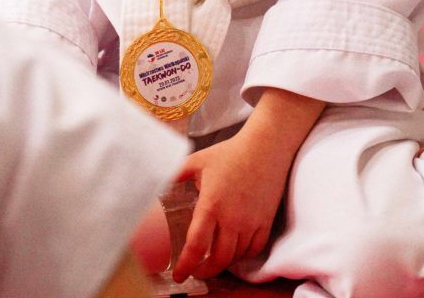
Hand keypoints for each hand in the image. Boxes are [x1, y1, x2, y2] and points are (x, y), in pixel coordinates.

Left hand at [172, 88, 324, 281]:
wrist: (265, 147)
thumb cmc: (229, 153)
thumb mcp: (197, 161)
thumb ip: (176, 174)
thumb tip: (158, 182)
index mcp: (211, 204)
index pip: (196, 245)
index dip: (186, 265)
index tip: (179, 275)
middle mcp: (232, 218)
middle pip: (218, 259)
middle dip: (205, 271)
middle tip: (195, 270)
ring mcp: (251, 222)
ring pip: (236, 256)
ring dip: (223, 263)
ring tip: (211, 260)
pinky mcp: (266, 222)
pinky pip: (254, 249)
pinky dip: (243, 256)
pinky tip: (234, 251)